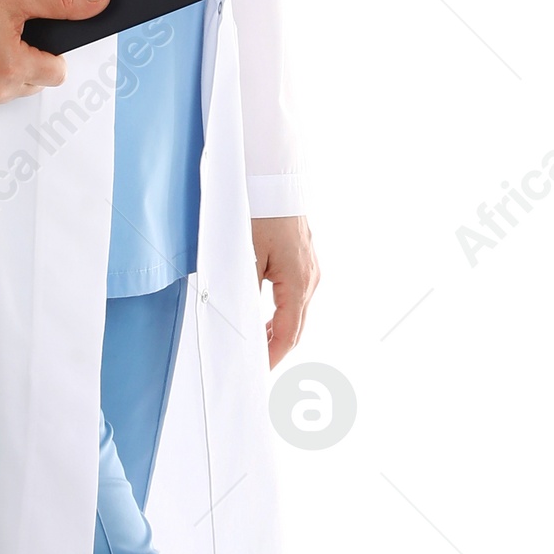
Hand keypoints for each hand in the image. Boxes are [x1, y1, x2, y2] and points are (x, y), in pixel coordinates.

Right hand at [0, 0, 110, 113]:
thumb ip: (63, 4)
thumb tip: (100, 1)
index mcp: (14, 65)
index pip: (57, 74)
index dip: (47, 55)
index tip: (27, 40)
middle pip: (34, 85)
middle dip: (25, 65)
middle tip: (0, 39)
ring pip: (9, 95)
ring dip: (3, 77)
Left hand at [252, 215, 318, 369]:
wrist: (275, 181)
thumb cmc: (260, 213)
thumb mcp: (246, 255)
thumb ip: (245, 292)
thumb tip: (241, 323)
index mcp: (298, 283)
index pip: (288, 334)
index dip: (273, 357)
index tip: (258, 373)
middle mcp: (311, 280)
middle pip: (296, 328)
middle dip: (276, 350)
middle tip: (256, 368)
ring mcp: (312, 270)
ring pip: (298, 313)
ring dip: (279, 332)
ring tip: (257, 349)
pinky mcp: (306, 262)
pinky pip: (297, 297)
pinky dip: (283, 315)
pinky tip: (267, 320)